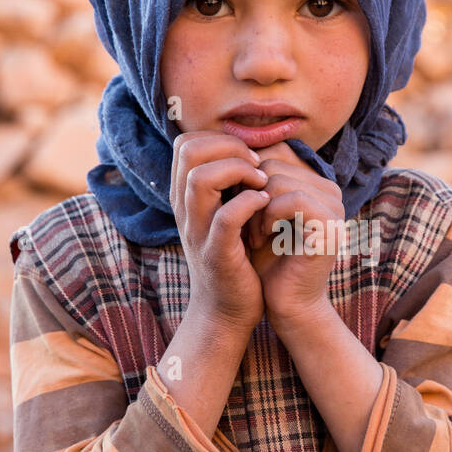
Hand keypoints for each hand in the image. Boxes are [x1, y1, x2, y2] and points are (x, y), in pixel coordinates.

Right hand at [169, 130, 269, 335]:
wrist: (226, 312)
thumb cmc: (235, 259)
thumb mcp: (225, 215)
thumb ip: (227, 186)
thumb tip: (250, 149)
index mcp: (185, 198)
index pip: (185, 144)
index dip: (219, 139)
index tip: (248, 156)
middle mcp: (184, 210)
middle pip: (188, 151)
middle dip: (229, 148)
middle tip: (257, 165)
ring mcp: (197, 232)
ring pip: (199, 179)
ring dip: (238, 171)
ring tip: (262, 183)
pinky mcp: (216, 254)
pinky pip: (226, 217)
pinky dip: (250, 203)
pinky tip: (266, 205)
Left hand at [245, 141, 344, 328]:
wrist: (286, 305)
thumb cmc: (267, 262)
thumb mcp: (257, 213)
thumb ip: (254, 182)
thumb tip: (229, 146)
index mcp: (314, 181)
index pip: (274, 151)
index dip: (248, 175)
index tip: (240, 208)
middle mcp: (329, 188)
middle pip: (273, 162)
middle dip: (249, 192)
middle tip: (246, 226)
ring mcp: (334, 204)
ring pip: (277, 178)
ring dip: (255, 208)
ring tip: (254, 235)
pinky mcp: (331, 223)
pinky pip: (291, 198)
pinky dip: (268, 217)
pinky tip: (263, 238)